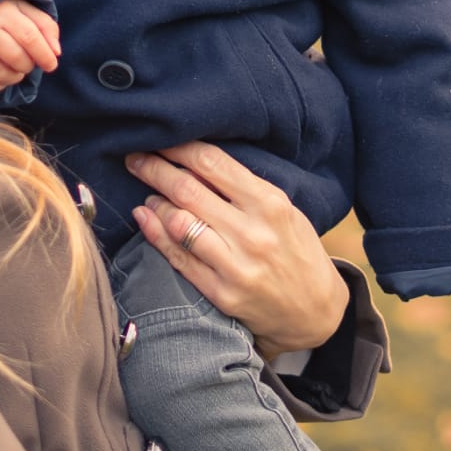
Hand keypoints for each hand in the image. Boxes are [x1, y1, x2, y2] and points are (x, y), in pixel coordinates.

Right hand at [0, 0, 60, 92]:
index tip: (51, 64)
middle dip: (29, 65)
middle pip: (16, 58)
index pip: (29, 38)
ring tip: (16, 68)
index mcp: (4, 14)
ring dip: (15, 77)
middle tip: (28, 61)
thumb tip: (56, 53)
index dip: (44, 55)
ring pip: (0, 74)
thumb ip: (45, 26)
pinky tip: (2, 75)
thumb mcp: (24, 8)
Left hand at [127, 142, 349, 358]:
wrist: (316, 312)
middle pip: (188, 190)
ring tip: (147, 193)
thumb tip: (190, 162)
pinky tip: (144, 218)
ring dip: (154, 202)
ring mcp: (237, 267)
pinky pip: (178, 258)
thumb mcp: (282, 210)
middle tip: (134, 157)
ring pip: (179, 223)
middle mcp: (253, 233)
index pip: (212, 163)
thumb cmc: (295, 249)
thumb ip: (241, 188)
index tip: (158, 139)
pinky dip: (154, 234)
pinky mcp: (222, 294)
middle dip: (154, 168)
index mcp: (270, 204)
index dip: (177, 147)